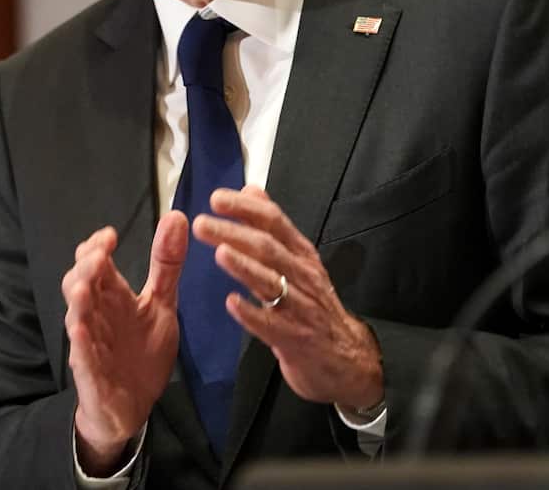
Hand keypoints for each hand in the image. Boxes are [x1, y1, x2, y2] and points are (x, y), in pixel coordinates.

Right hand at [63, 210, 187, 475]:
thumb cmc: (142, 350)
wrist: (134, 405)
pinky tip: (82, 332)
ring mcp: (91, 344)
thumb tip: (177, 216)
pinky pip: (82, 358)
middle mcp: (96, 315)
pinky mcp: (91, 373)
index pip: (94, 263)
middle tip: (100, 253)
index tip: (110, 235)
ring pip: (76, 318)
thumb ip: (167, 264)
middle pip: (79, 283)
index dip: (95, 247)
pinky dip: (81, 345)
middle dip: (86, 267)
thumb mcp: (162, 303)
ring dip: (78, 302)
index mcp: (111, 296)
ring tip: (84, 287)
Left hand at [192, 187, 383, 411]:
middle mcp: (303, 275)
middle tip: (202, 224)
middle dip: (235, 233)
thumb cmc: (313, 305)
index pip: (274, 222)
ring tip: (220, 253)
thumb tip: (250, 190)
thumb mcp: (298, 260)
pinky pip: (272, 325)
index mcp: (301, 254)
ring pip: (272, 282)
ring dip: (245, 267)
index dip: (246, 209)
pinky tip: (232, 304)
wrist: (346, 357)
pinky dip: (251, 314)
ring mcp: (301, 307)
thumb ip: (272, 227)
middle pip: (268, 248)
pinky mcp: (295, 338)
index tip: (217, 199)